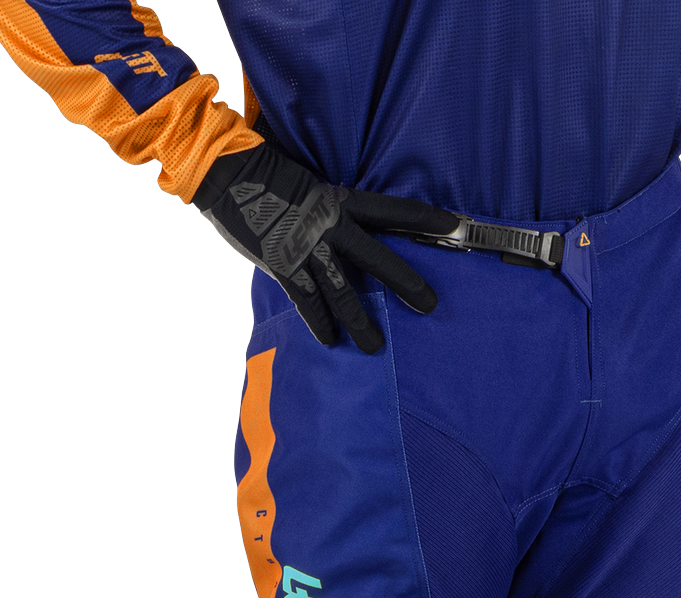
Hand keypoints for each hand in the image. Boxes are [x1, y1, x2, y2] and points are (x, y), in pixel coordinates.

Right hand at [194, 143, 459, 353]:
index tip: (455, 226)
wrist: (225, 170)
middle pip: (378, 259)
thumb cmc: (264, 167)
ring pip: (344, 293)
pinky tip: (331, 342)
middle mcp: (330, 226)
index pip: (393, 210)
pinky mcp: (283, 266)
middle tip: (430, 306)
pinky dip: (320, 324)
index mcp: (339, 199)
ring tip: (375, 346)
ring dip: (361, 323)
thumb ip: (330, 201)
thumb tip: (347, 216)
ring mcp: (307, 249)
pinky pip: (308, 303)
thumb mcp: (308, 178)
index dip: (426, 218)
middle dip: (406, 284)